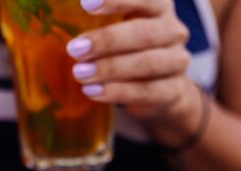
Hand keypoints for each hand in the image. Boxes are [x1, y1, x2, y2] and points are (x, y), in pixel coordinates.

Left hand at [67, 0, 193, 119]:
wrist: (163, 88)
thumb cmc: (133, 49)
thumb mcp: (121, 25)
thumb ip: (103, 14)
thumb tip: (64, 8)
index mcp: (159, 6)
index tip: (85, 4)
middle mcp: (173, 30)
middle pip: (143, 33)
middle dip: (106, 40)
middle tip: (74, 49)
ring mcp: (176, 61)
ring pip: (146, 63)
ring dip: (109, 68)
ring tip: (80, 73)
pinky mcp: (172, 90)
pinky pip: (145, 91)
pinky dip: (117, 92)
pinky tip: (93, 91)